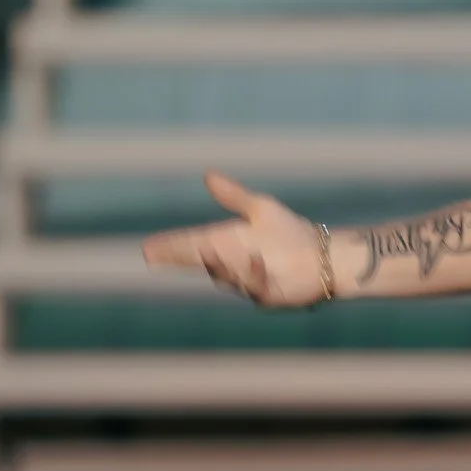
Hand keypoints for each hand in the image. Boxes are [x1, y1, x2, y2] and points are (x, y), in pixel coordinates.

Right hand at [142, 172, 324, 307]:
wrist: (323, 253)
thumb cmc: (290, 232)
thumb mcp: (260, 209)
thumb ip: (233, 196)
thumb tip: (207, 175)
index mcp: (226, 245)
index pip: (190, 246)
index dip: (169, 247)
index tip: (147, 248)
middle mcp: (231, 266)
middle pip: (200, 263)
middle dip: (180, 259)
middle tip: (157, 255)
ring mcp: (248, 283)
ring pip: (226, 276)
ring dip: (218, 264)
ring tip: (209, 251)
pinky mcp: (269, 295)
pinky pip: (256, 288)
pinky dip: (253, 274)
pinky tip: (254, 259)